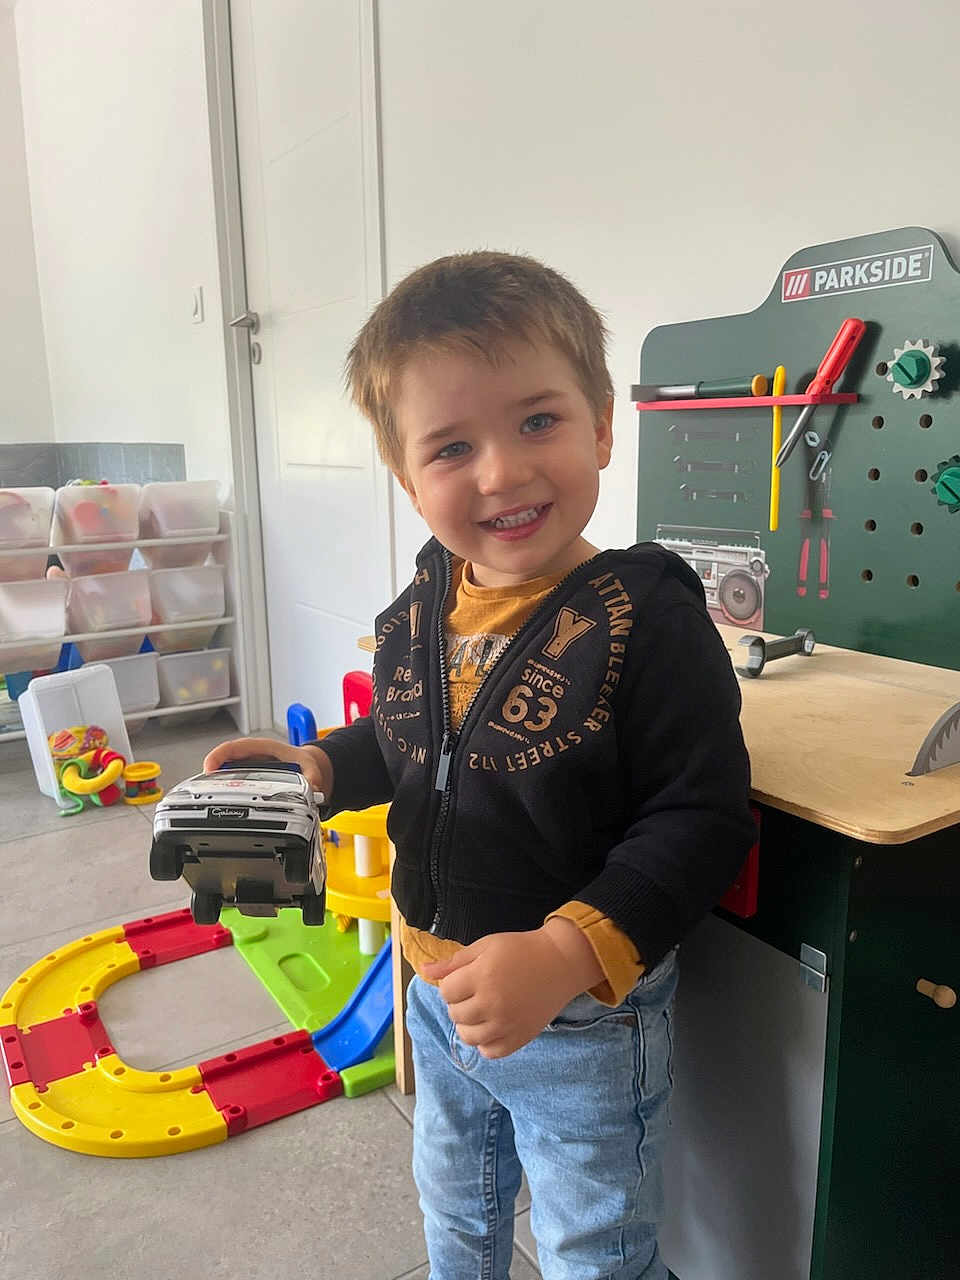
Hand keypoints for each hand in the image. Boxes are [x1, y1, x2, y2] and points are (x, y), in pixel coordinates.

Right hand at [202, 737, 332, 798]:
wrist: (309, 768)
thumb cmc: (304, 762)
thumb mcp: (311, 768)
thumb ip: (313, 778)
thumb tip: (312, 788)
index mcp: (263, 748)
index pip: (235, 747)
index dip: (219, 756)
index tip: (209, 768)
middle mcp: (251, 757)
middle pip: (223, 761)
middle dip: (210, 774)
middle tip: (203, 791)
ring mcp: (247, 768)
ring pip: (224, 774)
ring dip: (214, 786)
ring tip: (206, 802)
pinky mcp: (247, 780)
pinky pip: (231, 785)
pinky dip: (223, 794)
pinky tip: (219, 807)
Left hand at [420, 919, 602, 1058]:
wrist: (560, 962)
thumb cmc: (520, 949)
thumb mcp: (485, 946)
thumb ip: (453, 962)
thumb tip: (424, 971)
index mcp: (481, 977)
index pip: (446, 992)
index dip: (453, 984)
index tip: (466, 977)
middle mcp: (492, 1004)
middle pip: (455, 1014)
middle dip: (459, 1002)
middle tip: (476, 991)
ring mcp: (507, 1024)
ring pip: (469, 1036)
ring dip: (469, 1023)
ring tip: (481, 1009)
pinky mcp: (520, 1038)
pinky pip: (490, 1052)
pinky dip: (486, 1042)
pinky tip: (492, 1025)